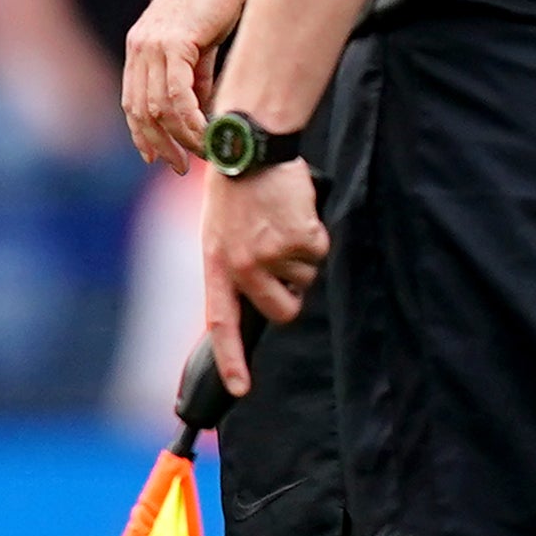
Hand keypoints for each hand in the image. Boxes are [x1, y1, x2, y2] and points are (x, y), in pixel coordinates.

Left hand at [119, 0, 243, 171]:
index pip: (132, 101)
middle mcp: (139, 46)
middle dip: (160, 145)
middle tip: (181, 166)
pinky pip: (176, 94)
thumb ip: (195, 78)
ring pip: (157, 107)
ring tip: (201, 152)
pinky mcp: (173, 42)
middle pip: (139, 110)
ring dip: (181, 136)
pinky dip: (190, 119)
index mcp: (140, 47)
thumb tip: (200, 113)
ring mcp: (152, 44)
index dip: (142, 134)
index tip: (158, 158)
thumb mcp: (199, 45)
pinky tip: (205, 132)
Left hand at [195, 159, 325, 394]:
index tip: (240, 389)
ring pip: (304, 278)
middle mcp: (242, 266)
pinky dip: (315, 234)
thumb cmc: (236, 188)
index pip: (221, 322)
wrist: (252, 145)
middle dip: (291, 294)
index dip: (231, 358)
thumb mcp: (219, 230)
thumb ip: (233, 267)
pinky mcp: (300, 239)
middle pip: (281, 309)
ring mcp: (271, 254)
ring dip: (301, 254)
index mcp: (216, 264)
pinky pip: (319, 253)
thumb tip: (256, 302)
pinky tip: (294, 210)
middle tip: (284, 260)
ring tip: (280, 220)